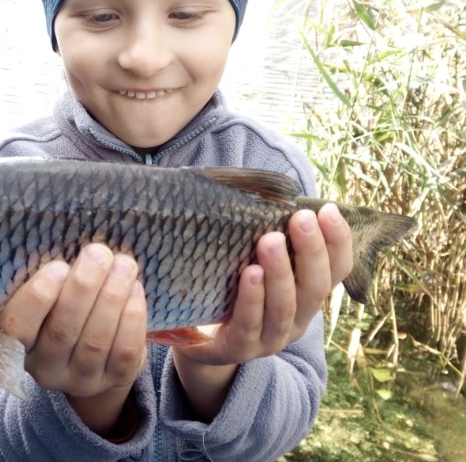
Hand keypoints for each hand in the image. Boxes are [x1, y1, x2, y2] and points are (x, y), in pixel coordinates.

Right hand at [0, 243, 147, 434]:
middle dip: (83, 288)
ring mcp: (81, 380)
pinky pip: (125, 351)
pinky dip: (132, 318)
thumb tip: (72, 244)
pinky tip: (135, 289)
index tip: (58, 266)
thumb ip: (51, 279)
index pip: (18, 327)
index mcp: (17, 344)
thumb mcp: (48, 296)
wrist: (94, 351)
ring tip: (124, 265)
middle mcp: (46, 368)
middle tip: (99, 253)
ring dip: (112, 297)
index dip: (37, 298)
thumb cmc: (62, 308)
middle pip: (63, 330)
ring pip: (96, 340)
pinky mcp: (114, 380)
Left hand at [171, 203, 352, 419]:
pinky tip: (249, 274)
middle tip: (300, 218)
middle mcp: (297, 319)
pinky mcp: (240, 348)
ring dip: (280, 272)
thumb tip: (273, 193)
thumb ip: (273, 239)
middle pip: (315, 287)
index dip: (338, 241)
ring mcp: (271, 338)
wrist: (203, 340)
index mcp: (308, 296)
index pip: (336, 270)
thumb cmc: (235, 291)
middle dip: (311, 251)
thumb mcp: (259, 263)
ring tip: (271, 240)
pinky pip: (249, 324)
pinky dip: (252, 299)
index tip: (327, 210)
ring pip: (284, 306)